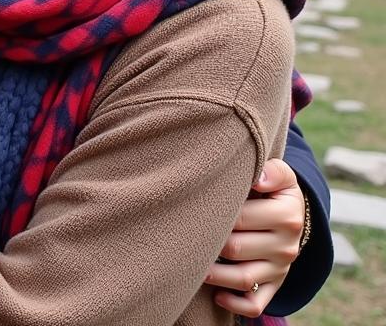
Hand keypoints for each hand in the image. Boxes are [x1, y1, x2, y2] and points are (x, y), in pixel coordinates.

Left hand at [205, 158, 305, 317]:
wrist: (293, 215)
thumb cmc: (274, 189)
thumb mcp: (282, 175)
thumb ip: (274, 171)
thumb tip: (259, 179)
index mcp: (286, 216)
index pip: (241, 217)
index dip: (214, 213)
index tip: (192, 206)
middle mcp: (286, 246)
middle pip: (236, 248)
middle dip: (208, 242)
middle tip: (182, 233)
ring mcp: (281, 270)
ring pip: (243, 278)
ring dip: (214, 274)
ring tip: (190, 263)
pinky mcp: (275, 286)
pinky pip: (256, 303)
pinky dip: (235, 304)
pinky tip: (216, 296)